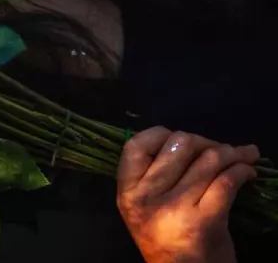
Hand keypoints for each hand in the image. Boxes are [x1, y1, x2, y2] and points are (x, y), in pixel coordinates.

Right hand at [116, 127, 258, 262]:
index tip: (181, 139)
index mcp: (127, 193)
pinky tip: (248, 172)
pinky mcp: (204, 222)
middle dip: (205, 142)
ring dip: (231, 153)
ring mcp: (174, 209)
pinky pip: (226, 182)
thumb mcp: (145, 208)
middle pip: (179, 146)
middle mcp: (146, 198)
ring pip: (207, 161)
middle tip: (220, 150)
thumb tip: (189, 140)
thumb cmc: (168, 242)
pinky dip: (242, 171)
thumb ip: (153, 175)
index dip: (160, 134)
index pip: (136, 145)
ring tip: (243, 156)